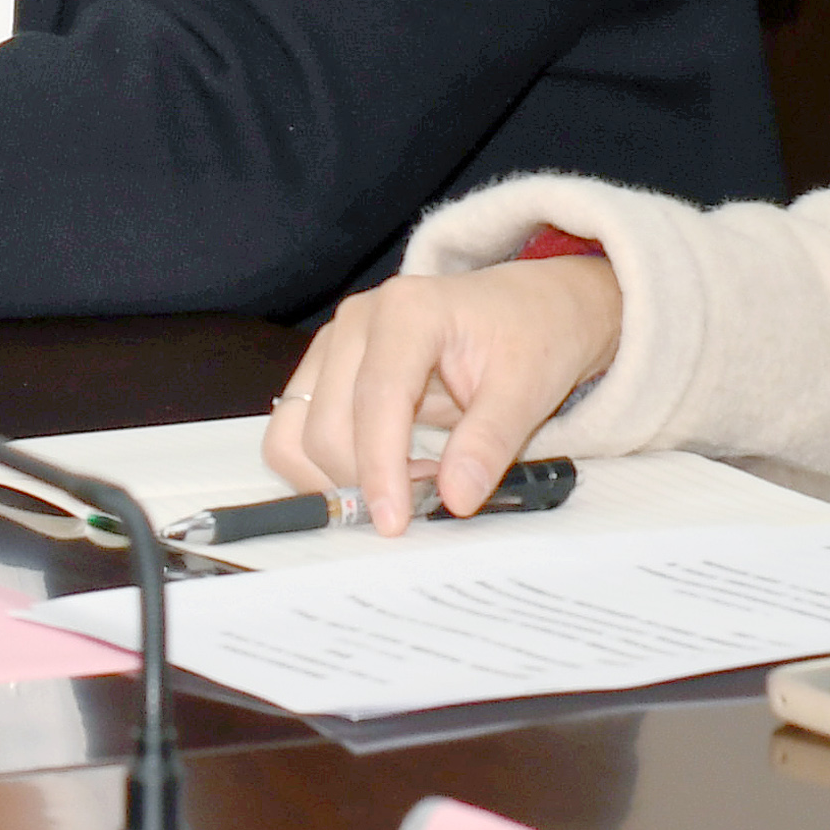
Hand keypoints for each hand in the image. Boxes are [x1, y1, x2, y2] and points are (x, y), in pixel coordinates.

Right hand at [263, 259, 621, 533]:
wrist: (531, 308)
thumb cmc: (532, 335)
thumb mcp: (528, 389)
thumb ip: (489, 442)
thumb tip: (455, 499)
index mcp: (408, 310)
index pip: (376, 399)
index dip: (380, 468)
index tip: (395, 521)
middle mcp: (358, 320)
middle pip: (326, 423)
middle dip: (363, 479)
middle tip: (424, 503)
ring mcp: (336, 343)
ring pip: (297, 432)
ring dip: (338, 477)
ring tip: (406, 487)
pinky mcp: (328, 370)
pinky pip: (298, 432)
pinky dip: (330, 468)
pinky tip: (387, 473)